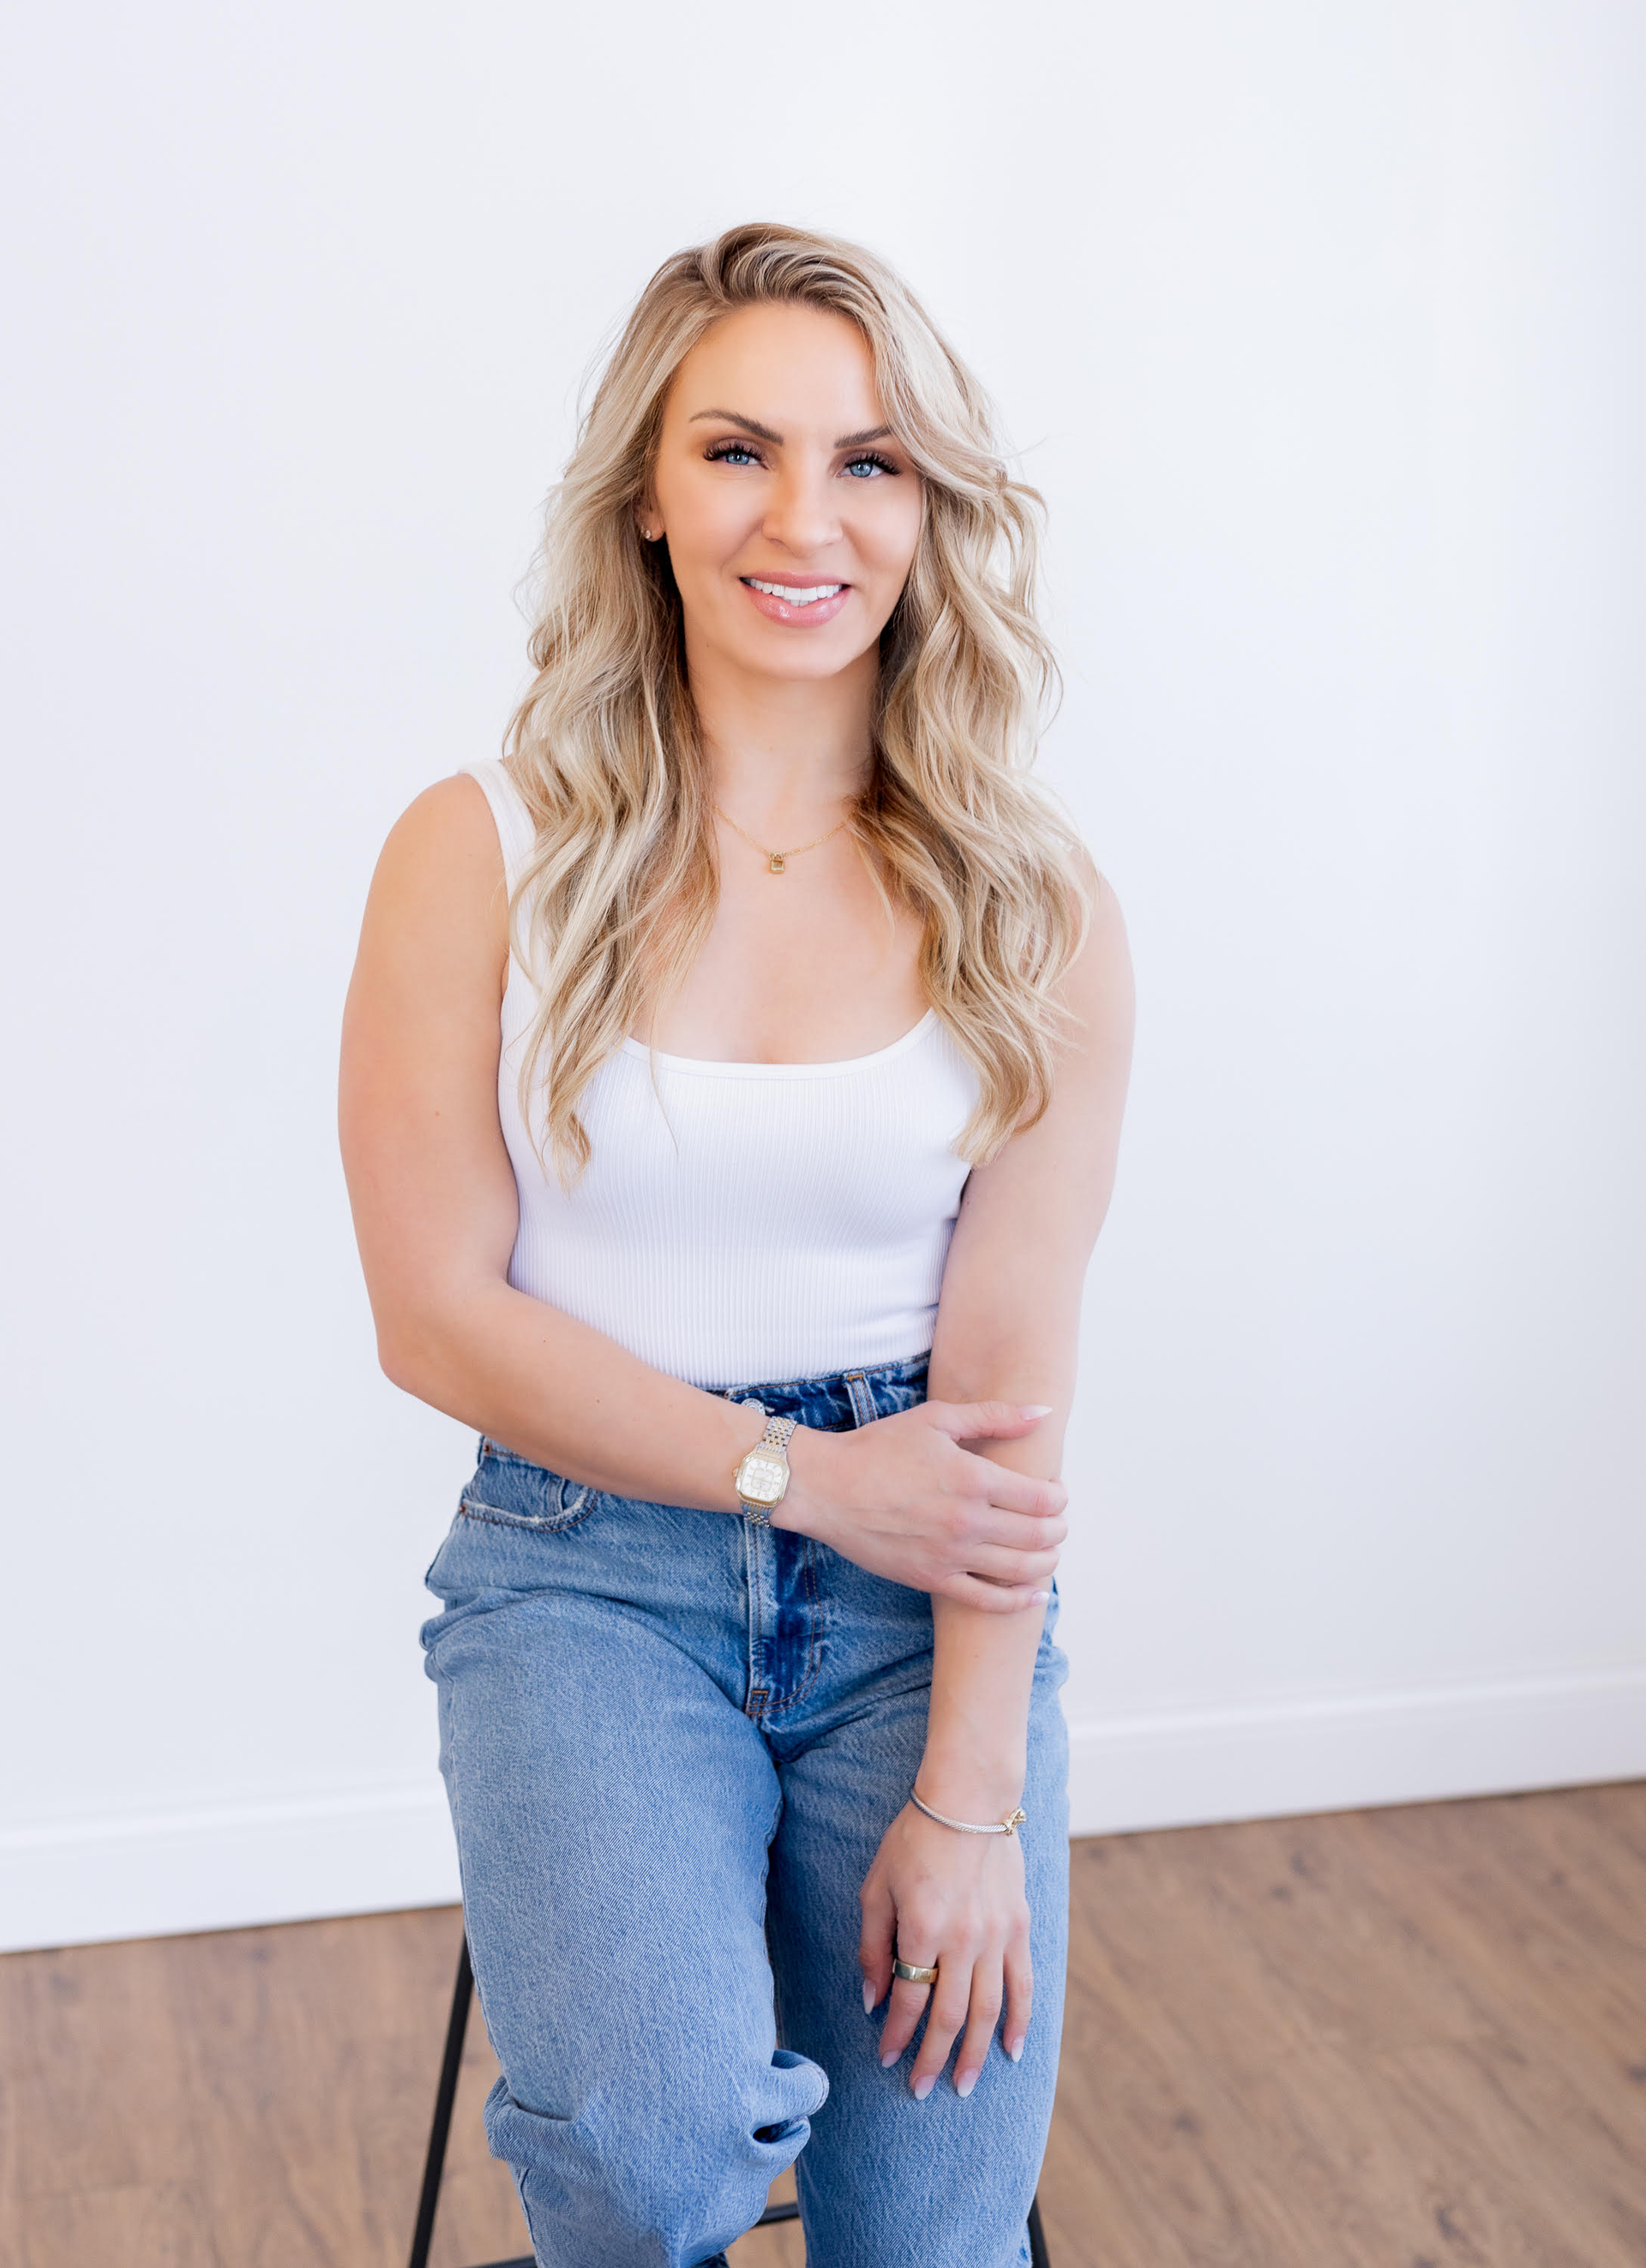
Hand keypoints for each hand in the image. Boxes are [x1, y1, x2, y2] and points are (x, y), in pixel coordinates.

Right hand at [779, 1402, 1065, 1609]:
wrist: (825, 1488)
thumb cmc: (879, 1447)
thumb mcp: (937, 1418)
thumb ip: (994, 1416)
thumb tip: (1043, 1412)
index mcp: (973, 1478)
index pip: (1043, 1498)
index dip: (1059, 1497)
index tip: (1055, 1491)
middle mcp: (968, 1521)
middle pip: (1040, 1536)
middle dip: (1058, 1530)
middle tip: (1056, 1522)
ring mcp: (951, 1555)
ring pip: (1022, 1570)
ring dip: (1047, 1563)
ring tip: (1049, 1553)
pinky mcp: (932, 1579)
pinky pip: (988, 1600)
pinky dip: (1019, 1601)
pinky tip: (1035, 1594)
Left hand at [859, 1801, 1032, 2097]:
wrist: (968, 1799)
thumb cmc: (914, 1839)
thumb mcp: (877, 1886)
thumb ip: (873, 1946)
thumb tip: (873, 1999)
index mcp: (922, 1929)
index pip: (908, 2000)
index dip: (896, 2035)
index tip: (886, 2059)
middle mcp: (962, 1940)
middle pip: (949, 2016)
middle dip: (932, 2058)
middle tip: (921, 2091)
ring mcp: (996, 1936)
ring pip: (988, 2011)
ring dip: (976, 2054)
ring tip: (963, 2086)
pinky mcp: (1019, 1928)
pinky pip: (1022, 1985)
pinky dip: (1019, 2022)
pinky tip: (1012, 2051)